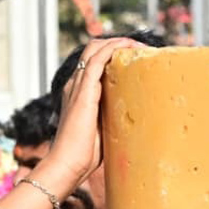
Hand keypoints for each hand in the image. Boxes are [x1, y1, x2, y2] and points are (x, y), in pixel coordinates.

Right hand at [47, 36, 145, 186]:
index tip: (136, 58)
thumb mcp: (102, 131)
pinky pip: (97, 59)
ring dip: (119, 42)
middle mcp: (74, 86)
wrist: (66, 166)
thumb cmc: (83, 157)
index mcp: (77, 94)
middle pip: (93, 49)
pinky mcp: (83, 92)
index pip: (93, 63)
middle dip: (118, 43)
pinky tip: (130, 48)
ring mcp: (77, 87)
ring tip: (140, 46)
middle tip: (141, 49)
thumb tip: (134, 120)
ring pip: (95, 49)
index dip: (113, 54)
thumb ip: (112, 118)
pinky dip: (114, 48)